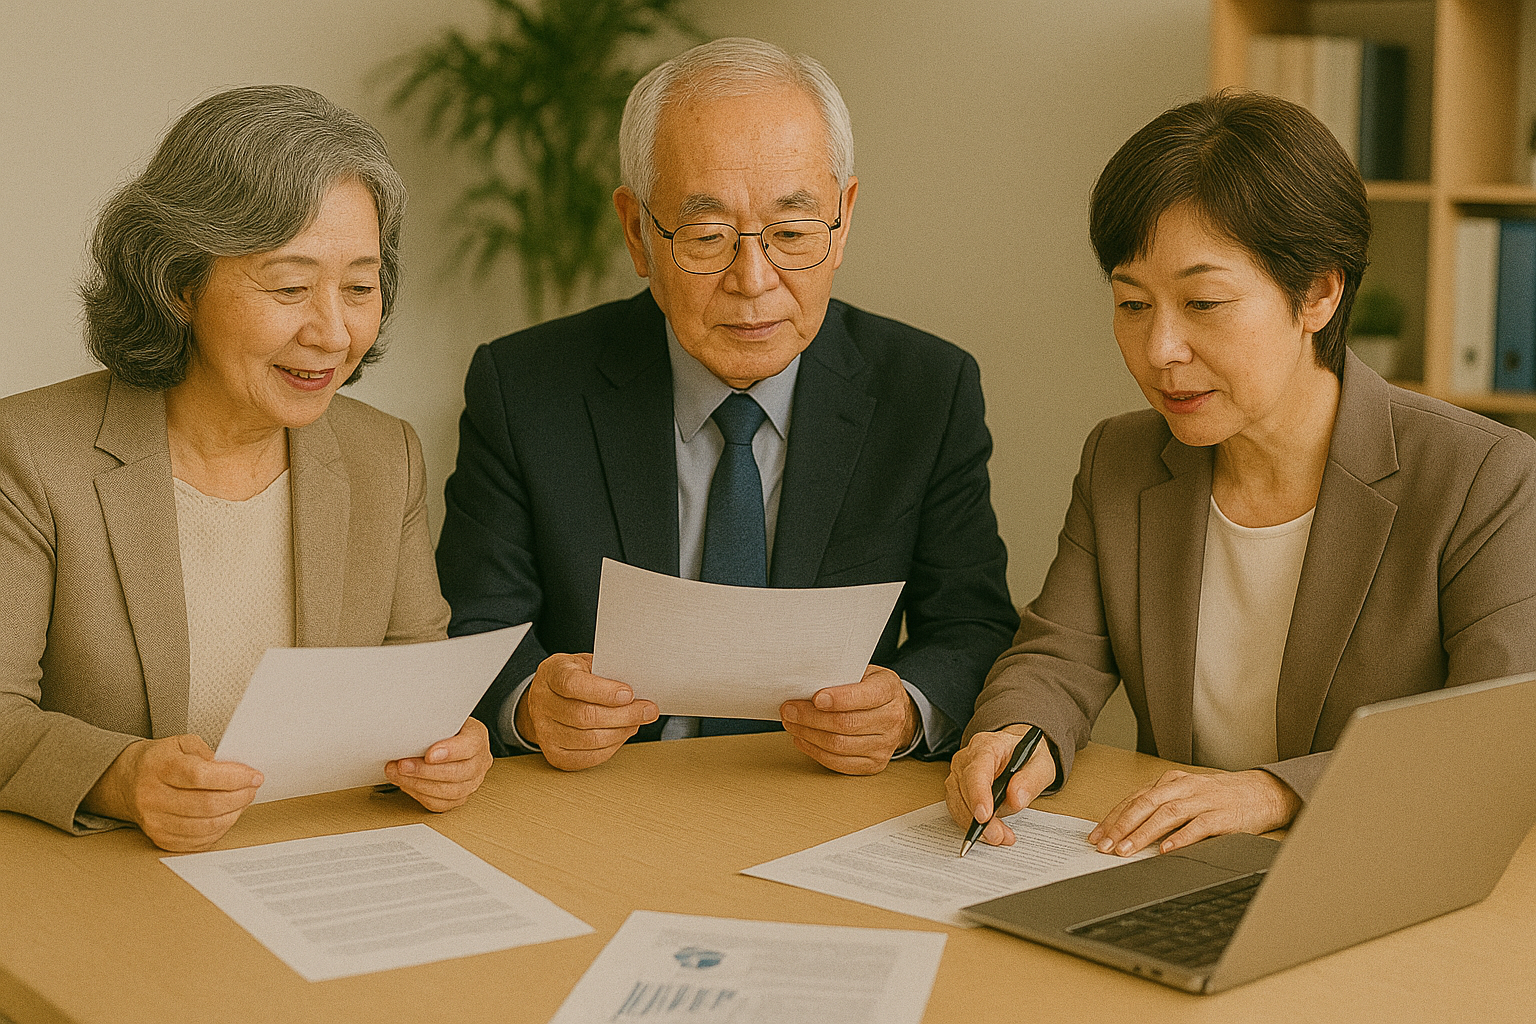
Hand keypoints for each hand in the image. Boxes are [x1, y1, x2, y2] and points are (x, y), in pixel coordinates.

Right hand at [82, 735, 262, 851]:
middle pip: (207, 804)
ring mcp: (155, 821)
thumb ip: (208, 752)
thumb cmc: (161, 760)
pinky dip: (220, 829)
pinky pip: (198, 841)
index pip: (201, 776)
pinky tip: (227, 815)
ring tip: (243, 800)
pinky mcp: (160, 838)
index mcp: (160, 767)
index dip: (234, 777)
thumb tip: (234, 770)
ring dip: (234, 814)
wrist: (128, 782)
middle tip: (252, 788)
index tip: (254, 776)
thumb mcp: (182, 743)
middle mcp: (153, 797)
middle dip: (239, 797)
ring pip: (205, 826)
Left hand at [386, 716, 492, 811]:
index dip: (450, 752)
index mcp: (477, 737)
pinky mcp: (459, 798)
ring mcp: (471, 782)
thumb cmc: (443, 728)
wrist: (447, 739)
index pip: (470, 746)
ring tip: (398, 775)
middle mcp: (479, 762)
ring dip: (419, 784)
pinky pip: (441, 804)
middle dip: (426, 771)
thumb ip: (431, 726)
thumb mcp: (441, 719)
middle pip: (459, 772)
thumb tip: (408, 732)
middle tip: (403, 765)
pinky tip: (407, 784)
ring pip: (450, 792)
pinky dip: (420, 795)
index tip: (429, 754)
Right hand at [515, 653, 657, 770]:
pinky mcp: (554, 754)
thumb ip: (608, 673)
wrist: (550, 697)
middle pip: (584, 716)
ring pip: (587, 739)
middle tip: (647, 710)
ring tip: (637, 721)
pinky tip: (622, 734)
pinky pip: (587, 757)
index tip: (629, 693)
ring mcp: (545, 731)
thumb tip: (640, 688)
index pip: (573, 684)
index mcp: (551, 673)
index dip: (603, 691)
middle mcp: (542, 703)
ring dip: (620, 732)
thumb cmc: (575, 677)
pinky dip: (611, 747)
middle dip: (623, 715)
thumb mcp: (588, 664)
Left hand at [779, 664, 916, 774]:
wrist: (894, 711)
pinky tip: (803, 739)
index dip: (839, 699)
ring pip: (839, 745)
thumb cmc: (870, 688)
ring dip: (808, 735)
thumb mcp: (862, 672)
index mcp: (889, 689)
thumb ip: (840, 675)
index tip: (815, 698)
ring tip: (792, 723)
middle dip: (811, 717)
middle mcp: (892, 718)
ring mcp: (885, 745)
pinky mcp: (874, 764)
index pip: (865, 696)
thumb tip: (805, 682)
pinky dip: (815, 751)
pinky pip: (839, 762)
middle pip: (846, 723)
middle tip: (789, 710)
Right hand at [945, 724, 1056, 845]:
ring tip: (999, 836)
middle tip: (998, 836)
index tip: (984, 816)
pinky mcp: (958, 789)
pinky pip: (958, 809)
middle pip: (964, 789)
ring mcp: (959, 773)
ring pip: (957, 802)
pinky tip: (991, 832)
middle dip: (978, 817)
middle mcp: (968, 758)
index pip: (977, 770)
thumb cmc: (1027, 755)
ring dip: (974, 824)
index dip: (978, 794)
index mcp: (988, 745)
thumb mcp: (1041, 764)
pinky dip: (971, 824)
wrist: (1018, 752)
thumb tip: (1016, 798)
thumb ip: (1031, 780)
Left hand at [1088, 768, 1302, 855]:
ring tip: (1126, 850)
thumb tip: (1124, 830)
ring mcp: (1202, 800)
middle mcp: (1183, 787)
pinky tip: (1166, 850)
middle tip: (1104, 845)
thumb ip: (1158, 808)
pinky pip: (1198, 827)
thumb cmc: (1217, 798)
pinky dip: (1180, 838)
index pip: (1133, 800)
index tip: (1095, 836)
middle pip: (1145, 804)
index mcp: (1170, 783)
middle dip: (1121, 826)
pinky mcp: (1222, 815)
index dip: (1112, 818)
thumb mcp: (1184, 796)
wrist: (1260, 793)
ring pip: (1167, 814)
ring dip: (1143, 833)